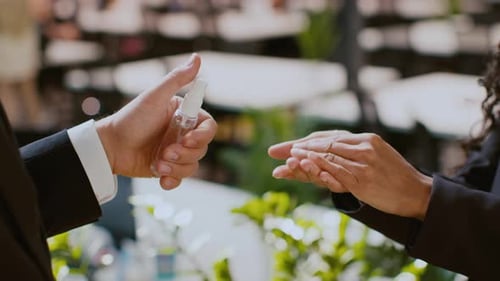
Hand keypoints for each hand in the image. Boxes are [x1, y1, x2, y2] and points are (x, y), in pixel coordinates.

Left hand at [95, 53, 216, 189]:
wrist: (110, 146)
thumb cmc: (132, 118)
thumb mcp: (155, 96)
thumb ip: (177, 79)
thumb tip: (197, 57)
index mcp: (184, 116)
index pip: (208, 127)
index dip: (203, 136)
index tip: (188, 139)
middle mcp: (182, 134)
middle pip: (202, 148)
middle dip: (185, 153)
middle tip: (166, 152)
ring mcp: (175, 152)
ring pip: (193, 165)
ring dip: (177, 167)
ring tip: (158, 164)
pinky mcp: (166, 169)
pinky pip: (181, 178)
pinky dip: (173, 180)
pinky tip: (161, 178)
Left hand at [269, 131, 431, 219]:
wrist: (417, 194)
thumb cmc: (395, 177)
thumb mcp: (376, 156)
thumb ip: (354, 152)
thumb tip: (331, 152)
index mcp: (365, 139)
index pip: (327, 137)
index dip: (305, 142)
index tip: (287, 147)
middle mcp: (363, 146)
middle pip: (322, 143)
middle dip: (296, 147)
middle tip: (274, 151)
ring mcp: (362, 162)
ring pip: (326, 155)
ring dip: (302, 157)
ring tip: (283, 158)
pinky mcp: (362, 179)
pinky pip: (335, 171)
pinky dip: (317, 167)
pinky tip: (303, 165)